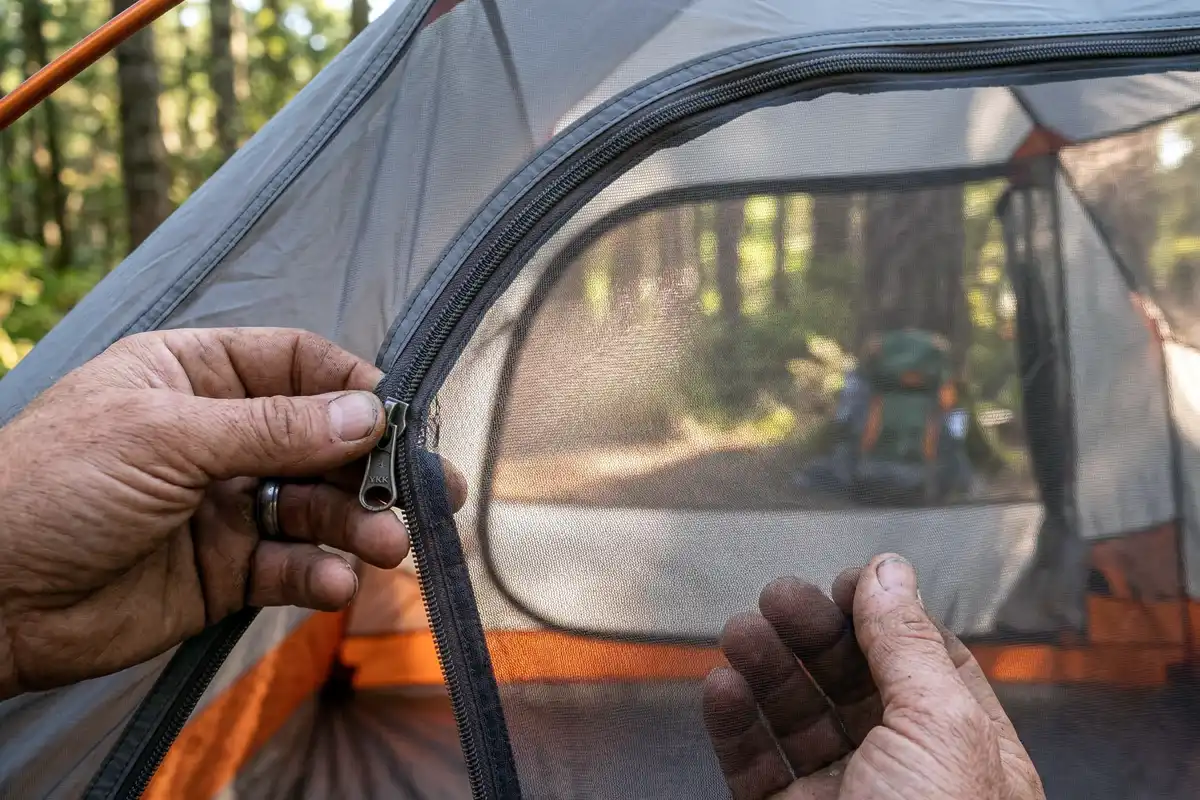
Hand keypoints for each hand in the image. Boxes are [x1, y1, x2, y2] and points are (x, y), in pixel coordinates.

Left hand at [0, 328, 465, 699]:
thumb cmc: (54, 487)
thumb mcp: (165, 437)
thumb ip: (274, 429)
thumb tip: (369, 413)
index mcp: (194, 377)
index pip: (296, 366)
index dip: (352, 388)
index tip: (399, 418)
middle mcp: (218, 437)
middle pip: (322, 442)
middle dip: (374, 469)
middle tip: (431, 494)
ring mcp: (224, 506)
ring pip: (316, 509)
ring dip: (357, 527)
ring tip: (390, 548)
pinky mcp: (224, 572)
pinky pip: (289, 568)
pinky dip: (318, 576)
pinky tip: (333, 584)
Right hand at [702, 553, 1044, 799]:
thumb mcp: (940, 730)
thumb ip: (908, 644)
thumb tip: (889, 573)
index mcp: (967, 753)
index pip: (926, 662)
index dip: (885, 615)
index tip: (847, 581)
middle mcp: (906, 776)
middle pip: (853, 680)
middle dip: (815, 633)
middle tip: (780, 599)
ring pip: (796, 718)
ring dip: (766, 669)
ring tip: (741, 633)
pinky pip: (752, 766)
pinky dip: (732, 724)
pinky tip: (722, 689)